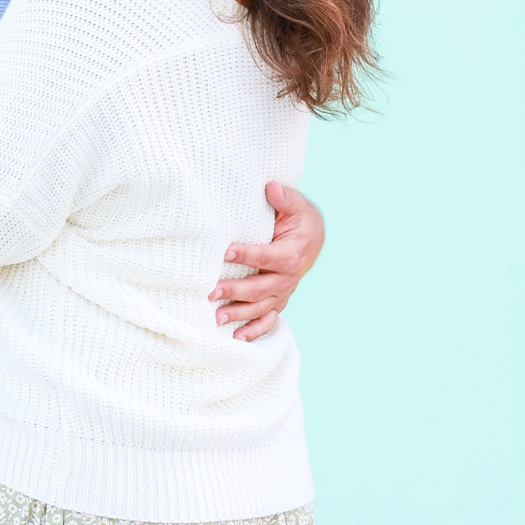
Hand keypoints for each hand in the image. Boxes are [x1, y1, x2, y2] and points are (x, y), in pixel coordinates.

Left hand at [209, 182, 324, 342]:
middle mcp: (288, 277)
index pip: (267, 256)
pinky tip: (238, 337)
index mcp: (291, 254)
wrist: (313, 238)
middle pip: (260, 287)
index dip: (248, 255)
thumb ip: (284, 197)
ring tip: (216, 317)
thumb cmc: (300, 220)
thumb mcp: (296, 205)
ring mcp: (283, 292)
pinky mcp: (279, 300)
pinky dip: (255, 330)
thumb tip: (271, 187)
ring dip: (238, 313)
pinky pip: (268, 319)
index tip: (226, 252)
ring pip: (260, 307)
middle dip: (235, 290)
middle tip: (211, 291)